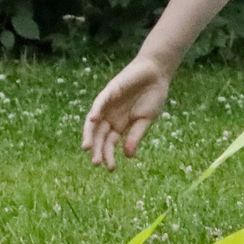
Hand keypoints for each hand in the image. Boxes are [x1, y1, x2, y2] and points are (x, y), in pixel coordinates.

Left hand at [82, 54, 171, 170]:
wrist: (157, 74)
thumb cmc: (152, 97)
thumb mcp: (145, 120)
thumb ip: (136, 136)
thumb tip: (128, 156)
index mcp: (120, 125)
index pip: (110, 143)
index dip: (108, 155)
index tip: (110, 168)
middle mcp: (110, 117)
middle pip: (99, 136)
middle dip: (97, 149)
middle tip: (96, 163)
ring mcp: (107, 105)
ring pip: (94, 122)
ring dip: (89, 134)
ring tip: (87, 148)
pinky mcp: (109, 92)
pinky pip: (99, 103)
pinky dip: (95, 111)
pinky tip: (94, 120)